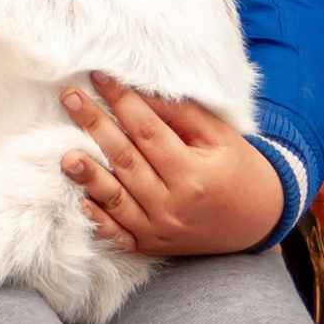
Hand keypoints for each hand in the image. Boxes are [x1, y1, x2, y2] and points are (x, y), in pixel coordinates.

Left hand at [60, 77, 284, 257]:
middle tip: (70, 98)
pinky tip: (81, 200)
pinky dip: (98, 219)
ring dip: (89, 176)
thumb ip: (181, 115)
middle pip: (125, 160)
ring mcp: (159, 229)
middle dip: (95, 126)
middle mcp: (172, 205)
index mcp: (192, 173)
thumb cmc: (238, 168)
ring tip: (65, 156)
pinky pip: (118, 234)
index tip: (100, 77)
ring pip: (116, 200)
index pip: (147, 131)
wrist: (257, 219)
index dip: (122, 102)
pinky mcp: (150, 245)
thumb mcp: (218, 136)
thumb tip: (140, 92)